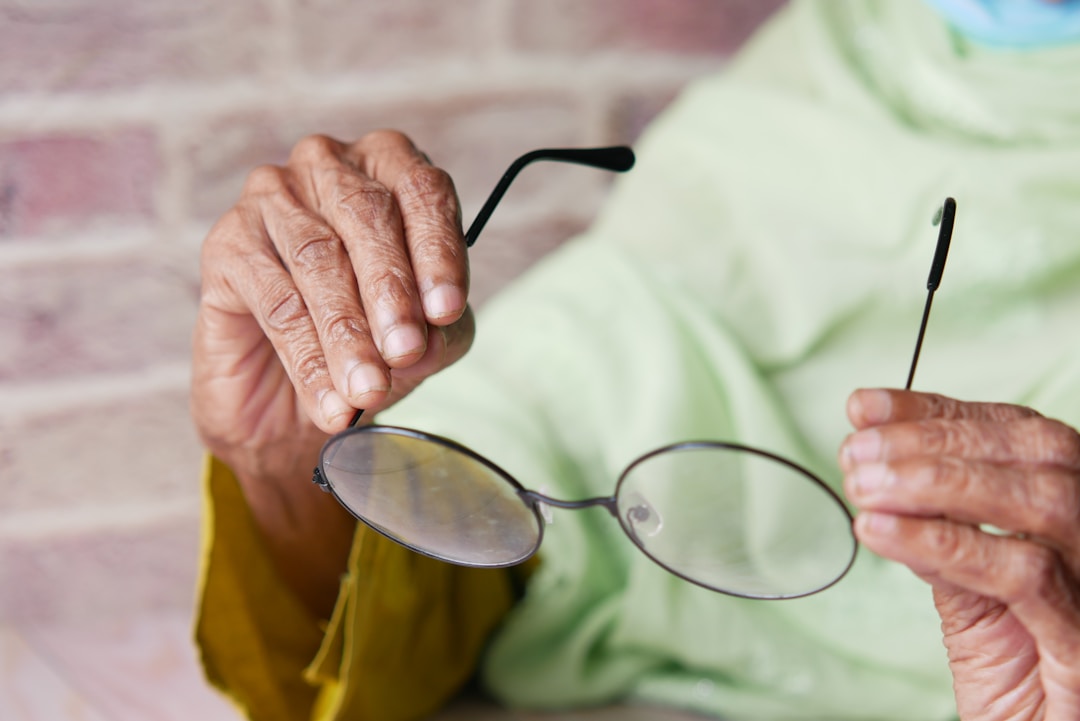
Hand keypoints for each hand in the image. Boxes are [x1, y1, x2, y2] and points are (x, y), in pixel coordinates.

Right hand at [192, 130, 473, 487]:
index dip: (438, 253)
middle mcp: (329, 167)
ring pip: (317, 258)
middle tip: (405, 352)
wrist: (289, 400)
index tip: (447, 311)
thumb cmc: (366, 343)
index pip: (422, 192)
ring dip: (347, 333)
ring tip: (368, 389)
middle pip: (367, 215)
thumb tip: (432, 333)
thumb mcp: (424, 341)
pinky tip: (329, 399)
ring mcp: (271, 196)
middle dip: (391, 292)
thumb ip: (440, 332)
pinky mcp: (227, 243)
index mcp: (389, 167)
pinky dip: (307, 357)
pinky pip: (274, 300)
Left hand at [840, 389, 1079, 719]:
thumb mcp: (971, 596)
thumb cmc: (1016, 676)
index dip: (937, 412)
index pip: (1015, 434)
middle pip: (1036, 451)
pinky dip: (943, 543)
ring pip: (1041, 500)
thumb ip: (940, 537)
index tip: (864, 407)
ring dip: (935, 482)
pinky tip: (881, 533)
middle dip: (933, 439)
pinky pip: (1024, 574)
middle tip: (856, 451)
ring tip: (864, 486)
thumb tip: (878, 475)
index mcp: (1070, 519)